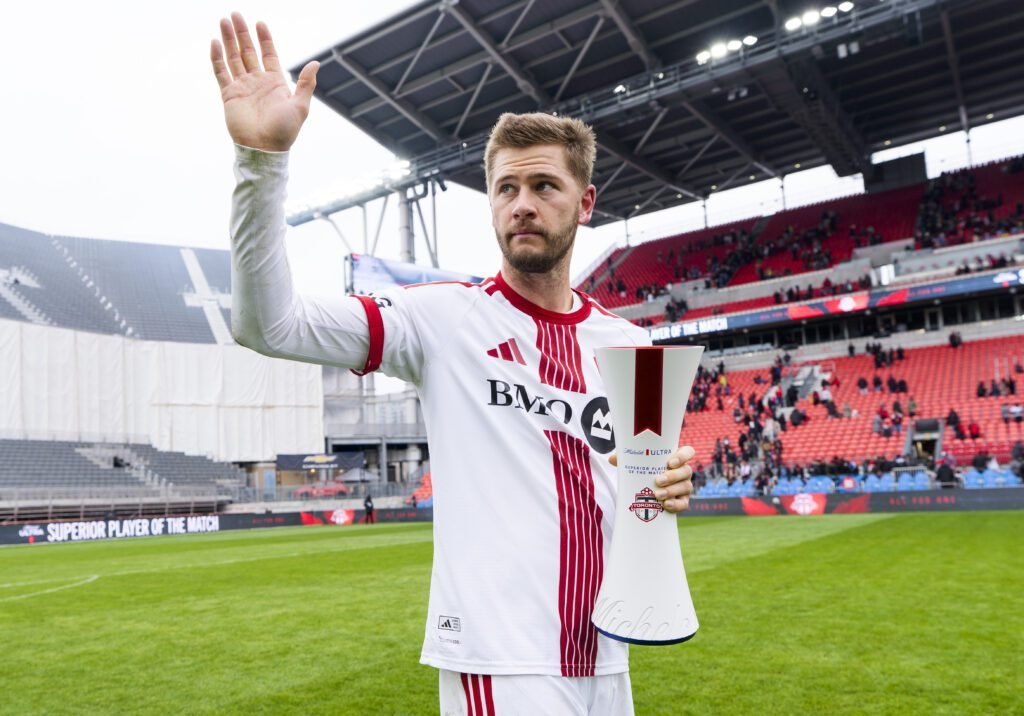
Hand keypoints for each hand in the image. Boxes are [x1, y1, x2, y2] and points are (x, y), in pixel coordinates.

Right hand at [210, 13, 318, 151]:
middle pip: (248, 51)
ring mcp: (242, 87)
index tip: (260, 23)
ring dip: (229, 39)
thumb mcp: (300, 106)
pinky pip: (221, 72)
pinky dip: (217, 58)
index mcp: (275, 82)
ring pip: (233, 58)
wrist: (264, 148)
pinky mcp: (229, 95)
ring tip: (224, 21)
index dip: (264, 38)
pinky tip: (215, 43)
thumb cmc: (285, 131)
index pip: (268, 54)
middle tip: (235, 14)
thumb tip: (316, 63)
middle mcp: (257, 82)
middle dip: (242, 33)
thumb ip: (305, 83)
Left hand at [609, 446, 695, 512]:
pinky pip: (684, 503)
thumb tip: (612, 459)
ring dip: (672, 491)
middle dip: (673, 476)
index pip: (688, 452)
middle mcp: (683, 471)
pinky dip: (676, 505)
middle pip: (686, 471)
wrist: (645, 490)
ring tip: (658, 494)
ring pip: (686, 487)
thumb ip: (626, 458)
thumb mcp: (635, 462)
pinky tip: (666, 505)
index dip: (683, 456)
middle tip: (658, 480)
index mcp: (675, 458)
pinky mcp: (682, 501)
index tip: (670, 462)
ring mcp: (684, 486)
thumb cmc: (643, 470)